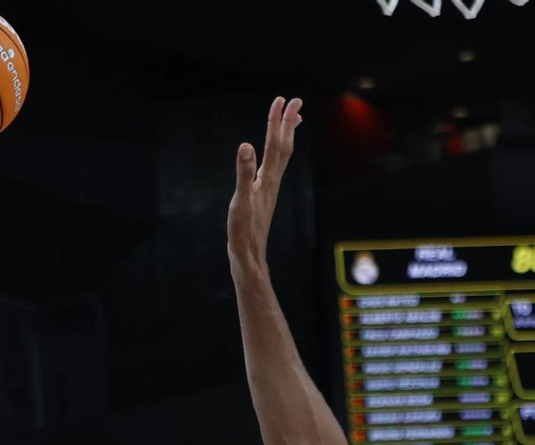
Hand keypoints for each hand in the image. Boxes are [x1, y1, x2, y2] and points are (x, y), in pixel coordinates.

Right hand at [227, 96, 302, 272]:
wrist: (249, 255)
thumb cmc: (243, 231)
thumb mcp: (240, 200)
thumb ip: (243, 173)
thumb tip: (246, 146)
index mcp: (267, 178)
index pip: (275, 143)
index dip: (277, 121)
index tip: (281, 99)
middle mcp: (273, 180)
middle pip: (284, 146)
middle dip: (288, 122)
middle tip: (294, 100)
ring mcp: (270, 188)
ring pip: (282, 156)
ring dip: (286, 136)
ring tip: (292, 120)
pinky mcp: (264, 196)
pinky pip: (274, 167)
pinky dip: (277, 153)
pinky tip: (272, 155)